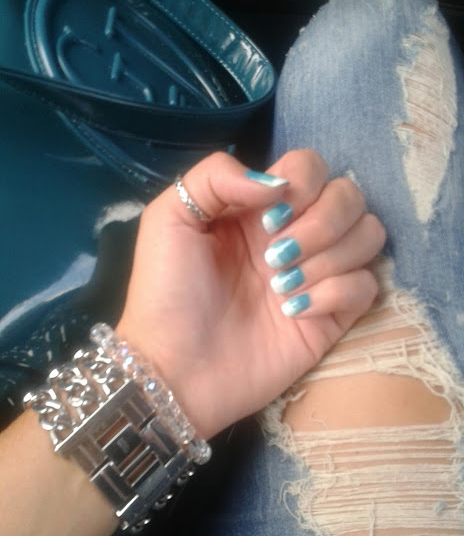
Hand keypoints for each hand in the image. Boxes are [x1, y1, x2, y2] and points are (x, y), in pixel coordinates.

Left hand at [117, 149, 384, 437]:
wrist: (175, 368)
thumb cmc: (167, 292)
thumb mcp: (169, 217)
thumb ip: (216, 176)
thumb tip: (279, 185)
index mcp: (259, 208)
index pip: (310, 167)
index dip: (302, 184)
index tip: (267, 221)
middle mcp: (294, 234)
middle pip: (349, 196)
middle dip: (321, 223)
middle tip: (274, 258)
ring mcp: (316, 275)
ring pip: (368, 235)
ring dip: (330, 257)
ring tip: (281, 288)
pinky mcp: (331, 316)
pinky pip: (367, 286)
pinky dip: (337, 293)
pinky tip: (295, 312)